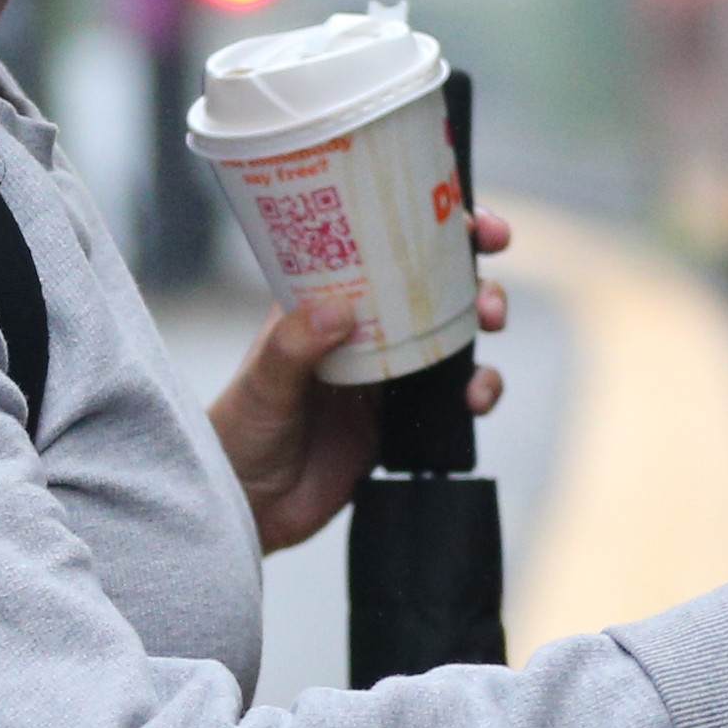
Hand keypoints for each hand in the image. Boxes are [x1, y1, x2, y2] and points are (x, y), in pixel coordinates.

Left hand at [206, 206, 516, 554]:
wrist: (247, 508)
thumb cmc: (237, 433)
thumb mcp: (261, 384)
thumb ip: (293, 347)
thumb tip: (339, 309)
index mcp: (323, 303)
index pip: (378, 249)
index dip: (425, 227)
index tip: (465, 220)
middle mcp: (360, 332)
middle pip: (428, 287)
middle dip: (470, 277)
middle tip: (488, 289)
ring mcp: (385, 375)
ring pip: (450, 337)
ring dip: (481, 328)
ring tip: (490, 333)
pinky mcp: (401, 421)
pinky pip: (452, 397)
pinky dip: (476, 391)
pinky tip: (476, 400)